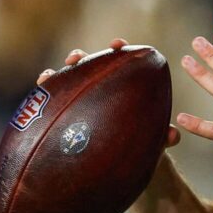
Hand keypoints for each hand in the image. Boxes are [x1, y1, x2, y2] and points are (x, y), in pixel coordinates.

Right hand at [36, 39, 179, 147]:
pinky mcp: (68, 117)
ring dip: (58, 74)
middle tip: (76, 57)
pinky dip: (46, 94)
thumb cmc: (142, 145)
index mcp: (125, 87)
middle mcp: (102, 89)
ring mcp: (83, 102)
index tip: (117, 45)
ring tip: (49, 74)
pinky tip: (38, 91)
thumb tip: (174, 136)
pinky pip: (54, 104)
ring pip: (69, 82)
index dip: (118, 49)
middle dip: (82, 57)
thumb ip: (165, 137)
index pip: (122, 61)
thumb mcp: (155, 141)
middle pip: (91, 67)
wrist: (125, 168)